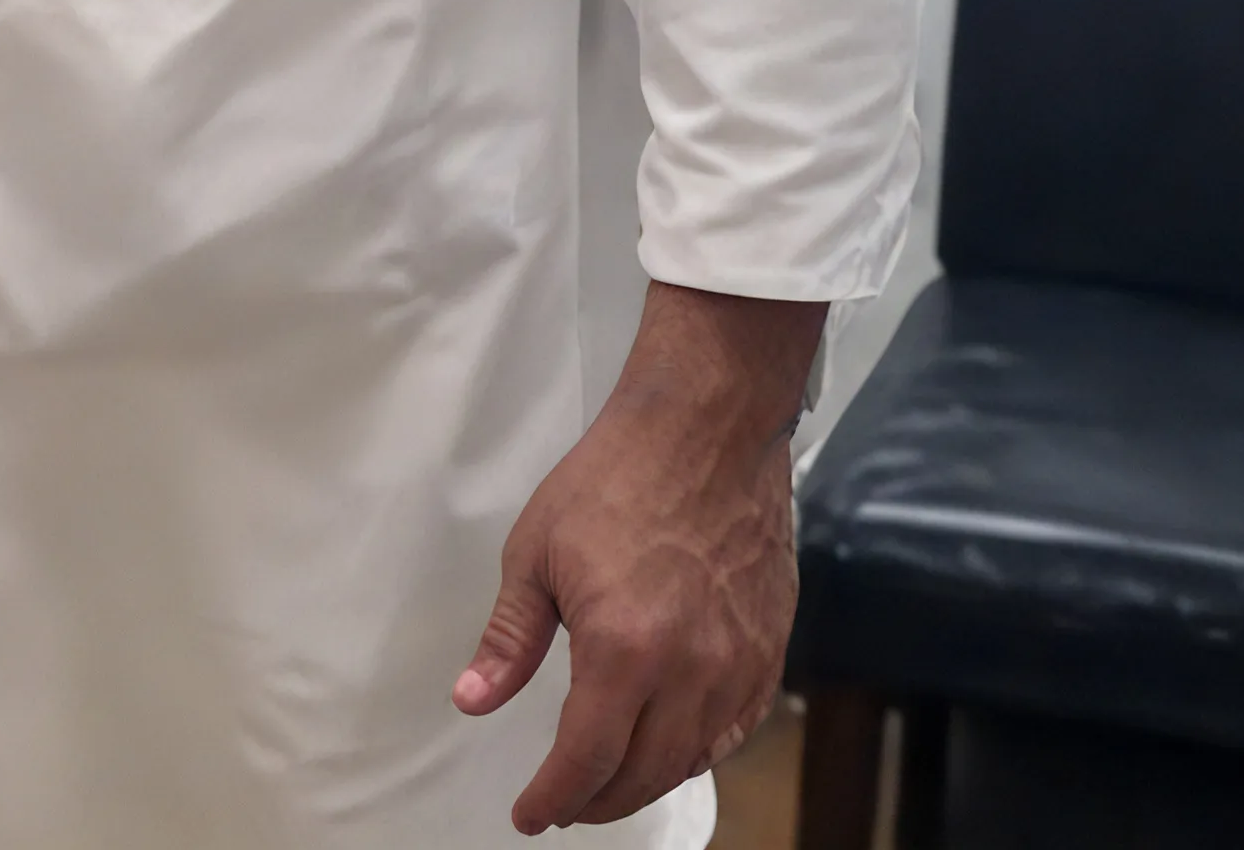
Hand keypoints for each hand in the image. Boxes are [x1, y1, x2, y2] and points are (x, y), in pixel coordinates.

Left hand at [454, 283, 820, 831]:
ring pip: (691, 758)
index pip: (586, 759)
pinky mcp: (770, 649)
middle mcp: (690, 671)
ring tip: (607, 783)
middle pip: (642, 773)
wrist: (706, 432)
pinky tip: (672, 749)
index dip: (554, 797)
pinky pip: (737, 729)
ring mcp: (739, 664)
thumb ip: (509, 639)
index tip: (531, 816)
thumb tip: (474, 699)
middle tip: (564, 804)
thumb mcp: (536, 553)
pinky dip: (699, 753)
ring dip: (646, 782)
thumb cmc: (615, 479)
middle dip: (596, 800)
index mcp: (623, 650)